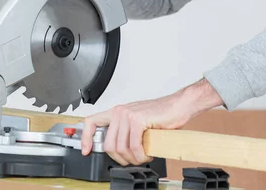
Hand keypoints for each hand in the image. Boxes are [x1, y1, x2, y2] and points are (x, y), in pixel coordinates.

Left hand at [80, 79, 223, 165]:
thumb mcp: (137, 123)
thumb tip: (116, 150)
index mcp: (117, 112)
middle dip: (122, 158)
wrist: (179, 106)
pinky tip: (149, 152)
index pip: (91, 122)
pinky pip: (134, 146)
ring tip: (144, 155)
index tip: (86, 150)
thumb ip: (125, 132)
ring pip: (121, 148)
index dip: (86, 138)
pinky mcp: (138, 120)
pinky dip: (142, 155)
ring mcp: (127, 115)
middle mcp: (119, 112)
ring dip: (135, 158)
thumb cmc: (161, 115)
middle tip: (134, 159)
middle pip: (109, 145)